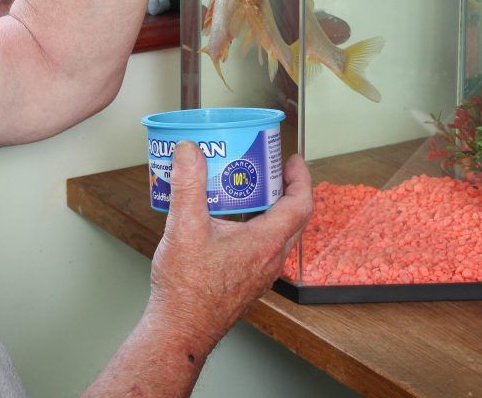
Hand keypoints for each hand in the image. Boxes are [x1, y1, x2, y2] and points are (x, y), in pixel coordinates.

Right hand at [147, 141, 312, 352]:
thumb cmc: (186, 290)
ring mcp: (259, 274)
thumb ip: (187, 185)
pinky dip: (252, 227)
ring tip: (242, 190)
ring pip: (275, 234)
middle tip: (266, 170)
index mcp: (264, 244)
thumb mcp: (183, 227)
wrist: (180, 330)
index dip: (301, 178)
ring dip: (267, 209)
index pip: (300, 205)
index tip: (292, 160)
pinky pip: (260, 248)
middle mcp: (268, 260)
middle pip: (291, 218)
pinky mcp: (246, 282)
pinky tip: (224, 223)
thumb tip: (190, 152)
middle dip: (283, 189)